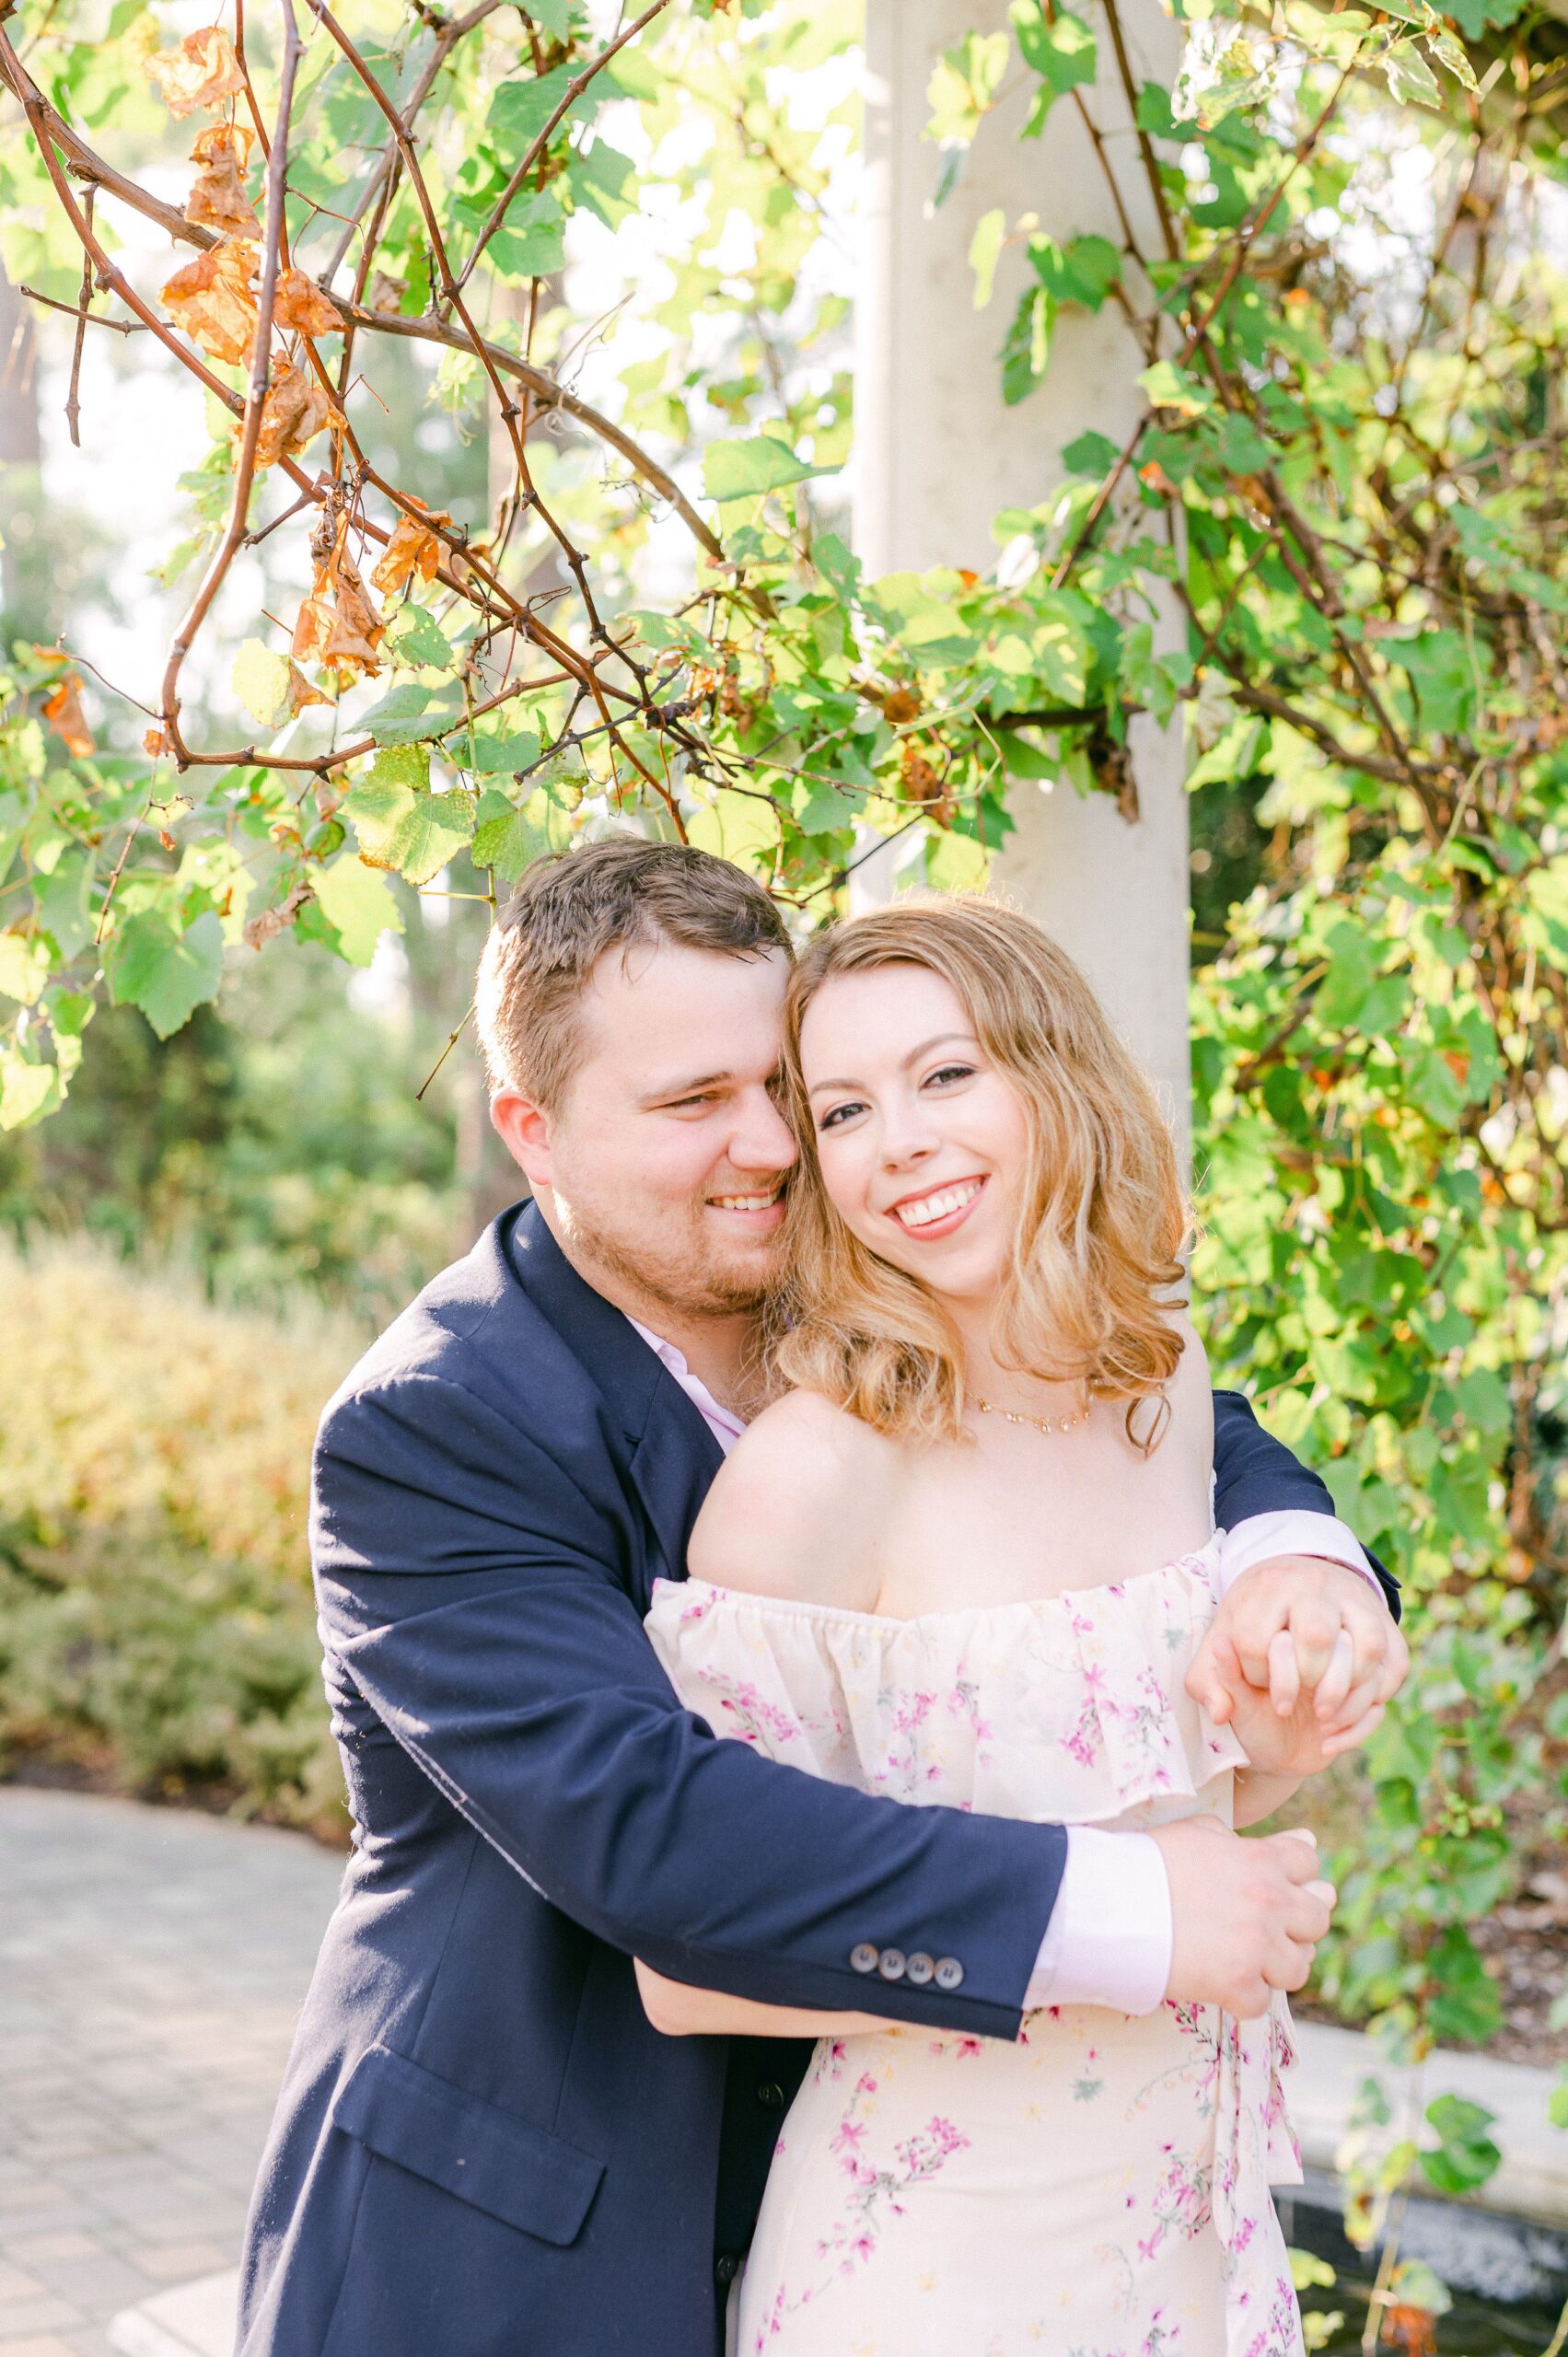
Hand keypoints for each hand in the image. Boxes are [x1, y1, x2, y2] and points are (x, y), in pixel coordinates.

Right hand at [1152, 1818, 1334, 2016]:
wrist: (1111, 1903)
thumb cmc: (1148, 1863)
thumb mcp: (1197, 1832)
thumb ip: (1249, 1839)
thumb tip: (1305, 1837)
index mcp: (1260, 1859)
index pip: (1308, 1862)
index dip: (1294, 1875)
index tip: (1273, 1886)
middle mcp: (1269, 1901)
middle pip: (1318, 1918)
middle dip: (1295, 1924)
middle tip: (1261, 1929)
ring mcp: (1258, 1946)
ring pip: (1299, 1967)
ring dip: (1274, 1967)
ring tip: (1241, 1960)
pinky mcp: (1240, 1984)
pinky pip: (1262, 2003)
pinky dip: (1241, 1999)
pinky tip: (1217, 1984)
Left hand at [1186, 1556, 1408, 1766]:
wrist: (1297, 1588)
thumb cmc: (1254, 1626)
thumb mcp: (1220, 1646)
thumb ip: (1209, 1681)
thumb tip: (1221, 1714)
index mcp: (1267, 1587)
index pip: (1259, 1640)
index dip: (1259, 1676)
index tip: (1260, 1684)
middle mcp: (1315, 1586)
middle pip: (1318, 1636)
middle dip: (1305, 1681)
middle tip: (1294, 1703)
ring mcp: (1357, 1601)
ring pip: (1368, 1646)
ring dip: (1348, 1692)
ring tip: (1323, 1714)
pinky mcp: (1385, 1621)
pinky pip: (1394, 1662)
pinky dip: (1377, 1694)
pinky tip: (1350, 1710)